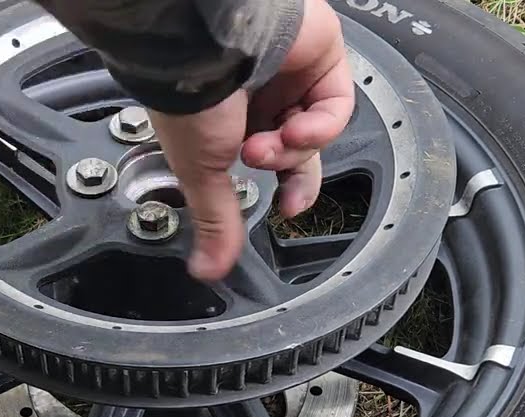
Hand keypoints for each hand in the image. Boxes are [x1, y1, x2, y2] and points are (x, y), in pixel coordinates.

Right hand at [149, 0, 354, 280]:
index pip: (272, 157)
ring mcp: (293, 71)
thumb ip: (216, 219)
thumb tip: (207, 269)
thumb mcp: (201, 171)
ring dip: (294, 150)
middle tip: (291, 200)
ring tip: (266, 147)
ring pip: (316, 128)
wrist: (200, 39)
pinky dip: (319, 126)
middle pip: (302, 146)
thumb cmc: (189, 93)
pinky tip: (295, 129)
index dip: (285, 186)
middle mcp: (262, 92)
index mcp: (230, 116)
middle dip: (296, 177)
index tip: (285, 208)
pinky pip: (335, 103)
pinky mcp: (320, 52)